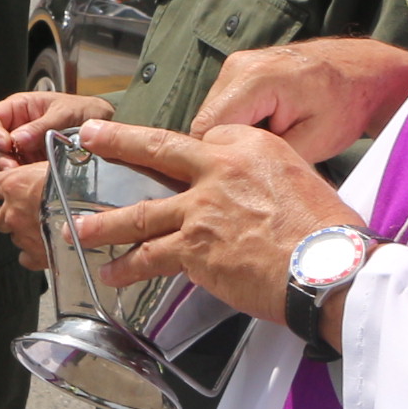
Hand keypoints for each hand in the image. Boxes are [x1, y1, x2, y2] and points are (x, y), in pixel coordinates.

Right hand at [0, 85, 111, 167]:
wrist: (108, 125)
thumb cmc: (86, 110)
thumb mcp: (65, 113)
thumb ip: (41, 126)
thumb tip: (18, 139)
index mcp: (20, 109)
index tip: (5, 144)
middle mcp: (19, 128)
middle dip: (3, 158)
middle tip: (13, 168)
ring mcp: (26, 149)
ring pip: (7, 162)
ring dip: (13, 171)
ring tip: (25, 175)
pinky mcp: (35, 164)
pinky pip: (23, 173)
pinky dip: (25, 178)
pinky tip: (35, 180)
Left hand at [0, 88, 112, 267]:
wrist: (93, 215)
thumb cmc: (79, 185)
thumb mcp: (61, 161)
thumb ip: (48, 162)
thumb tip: (56, 152)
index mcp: (14, 185)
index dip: (3, 185)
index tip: (11, 185)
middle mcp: (12, 212)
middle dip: (10, 212)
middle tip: (27, 209)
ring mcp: (22, 236)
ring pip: (13, 235)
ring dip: (23, 231)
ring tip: (42, 227)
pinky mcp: (34, 256)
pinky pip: (26, 257)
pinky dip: (33, 253)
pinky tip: (45, 247)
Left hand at [69, 119, 360, 322]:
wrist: (328, 267)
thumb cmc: (327, 232)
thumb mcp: (301, 178)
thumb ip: (265, 177)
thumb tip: (250, 195)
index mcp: (249, 145)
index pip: (203, 140)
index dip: (183, 153)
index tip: (167, 155)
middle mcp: (219, 169)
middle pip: (156, 150)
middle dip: (116, 142)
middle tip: (90, 136)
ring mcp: (201, 209)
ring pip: (140, 212)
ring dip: (105, 222)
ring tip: (79, 228)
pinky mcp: (194, 248)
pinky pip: (150, 258)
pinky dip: (128, 267)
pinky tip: (113, 273)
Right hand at [186, 37, 407, 161]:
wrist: (362, 72)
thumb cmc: (345, 105)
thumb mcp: (313, 142)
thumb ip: (267, 158)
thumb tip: (233, 177)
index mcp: (256, 79)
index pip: (207, 130)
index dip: (217, 161)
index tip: (237, 182)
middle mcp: (239, 66)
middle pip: (206, 123)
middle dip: (226, 150)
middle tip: (258, 168)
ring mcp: (237, 64)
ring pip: (213, 117)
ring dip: (233, 137)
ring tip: (269, 146)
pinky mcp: (239, 69)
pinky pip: (225, 107)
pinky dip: (240, 124)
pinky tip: (269, 131)